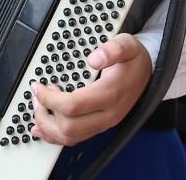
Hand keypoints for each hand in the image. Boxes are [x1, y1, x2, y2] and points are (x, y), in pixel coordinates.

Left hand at [31, 34, 151, 145]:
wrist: (147, 73)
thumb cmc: (133, 59)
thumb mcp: (127, 45)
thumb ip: (113, 49)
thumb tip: (94, 58)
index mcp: (111, 94)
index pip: (72, 106)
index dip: (49, 98)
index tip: (39, 87)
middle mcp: (108, 114)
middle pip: (68, 127)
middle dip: (45, 114)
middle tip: (37, 96)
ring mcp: (104, 123)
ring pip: (69, 138)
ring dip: (48, 127)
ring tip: (38, 109)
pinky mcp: (100, 126)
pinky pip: (74, 140)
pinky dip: (55, 137)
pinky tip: (42, 129)